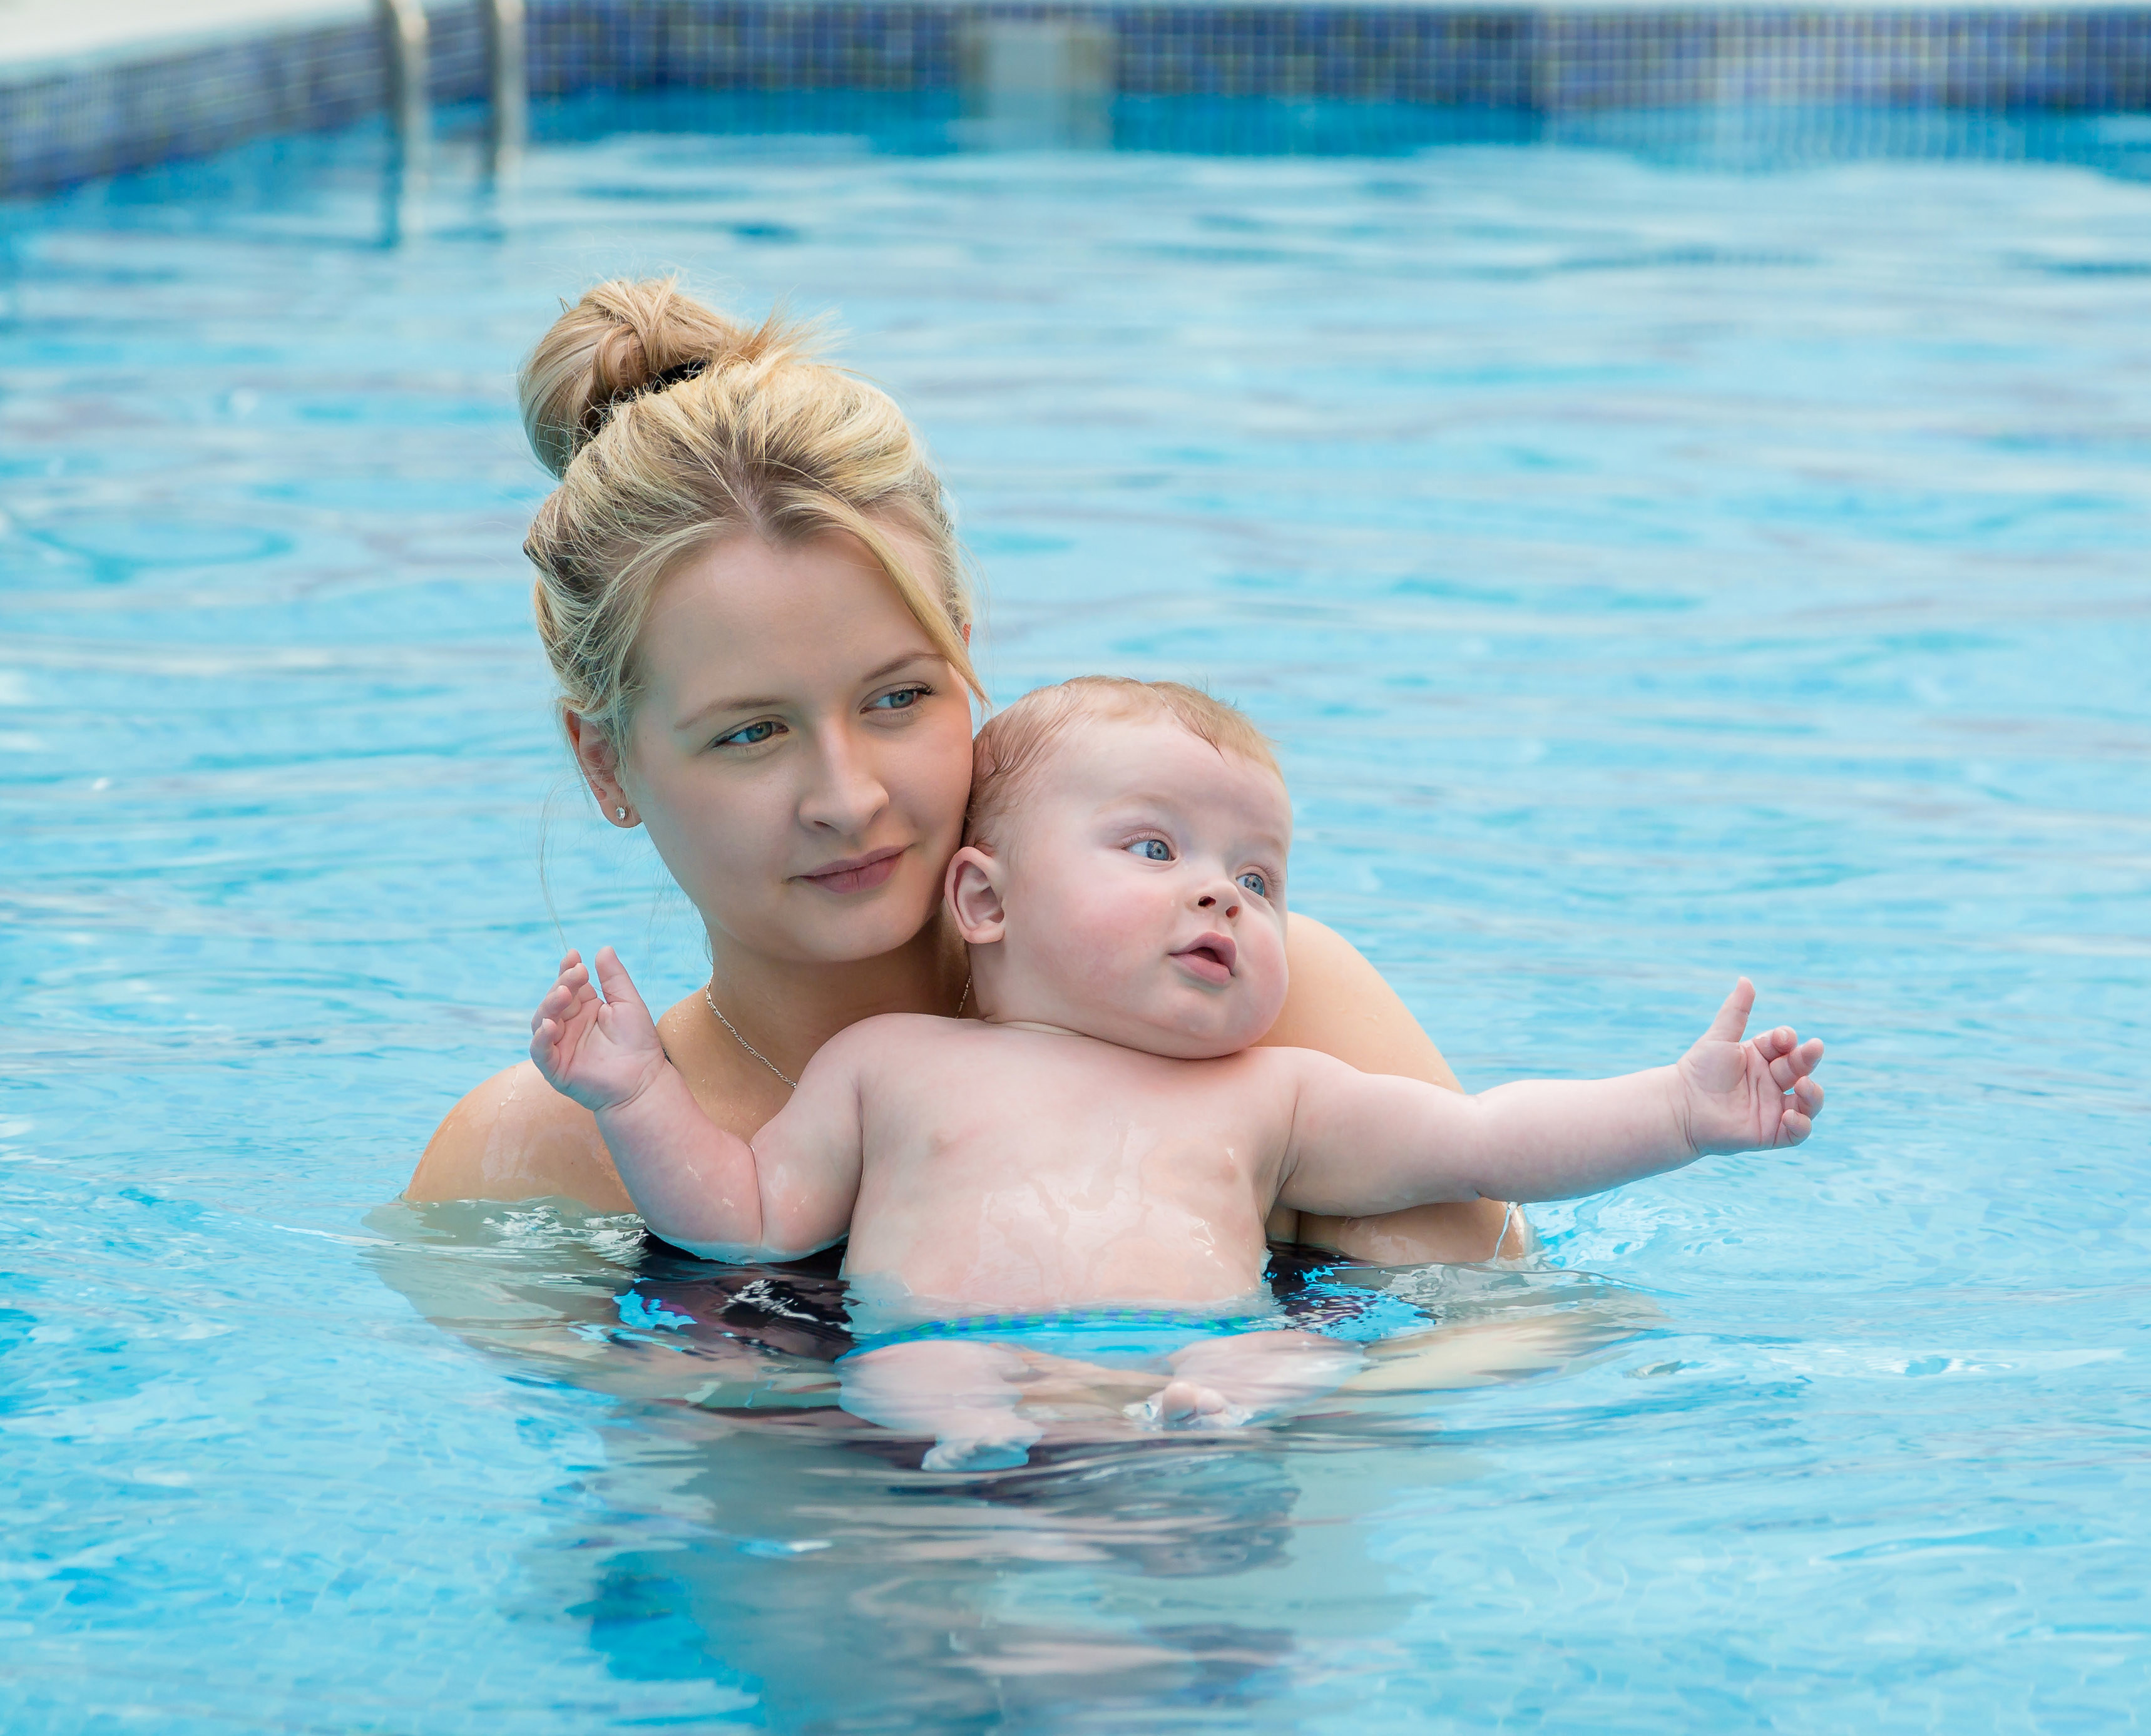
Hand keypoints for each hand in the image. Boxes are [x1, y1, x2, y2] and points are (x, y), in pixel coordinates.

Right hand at [528, 947, 668, 1112]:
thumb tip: (603, 948)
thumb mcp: (628, 1003)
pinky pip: (540, 1052)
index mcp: (584, 1009)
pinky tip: (551, 1026)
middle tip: (576, 974)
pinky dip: (541, 1038)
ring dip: (550, 1006)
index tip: (575, 955)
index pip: (569, 984)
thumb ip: (614, 978)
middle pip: (553, 1000)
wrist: (644, 1081)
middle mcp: (568, 1025)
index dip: (568, 970)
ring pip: (541, 1021)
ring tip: (563, 995)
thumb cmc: (639, 1043)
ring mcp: (559, 1046)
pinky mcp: (555, 1068)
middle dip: (562, 984)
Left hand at [1674, 978, 1825, 1154]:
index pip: (1785, 1045)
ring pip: (1808, 1101)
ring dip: (1813, 1093)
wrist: (1680, 1106)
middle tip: (1814, 1048)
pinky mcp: (1771, 1133)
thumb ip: (1735, 1011)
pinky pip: (1797, 1132)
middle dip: (1808, 1057)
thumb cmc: (1698, 1071)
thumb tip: (1745, 979)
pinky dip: (1801, 1125)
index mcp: (1761, 1058)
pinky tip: (1790, 1115)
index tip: (1782, 1037)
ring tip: (1804, 1085)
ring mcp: (1774, 1108)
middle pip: (1800, 1068)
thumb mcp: (1719, 1039)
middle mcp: (1771, 1082)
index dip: (1787, 1039)